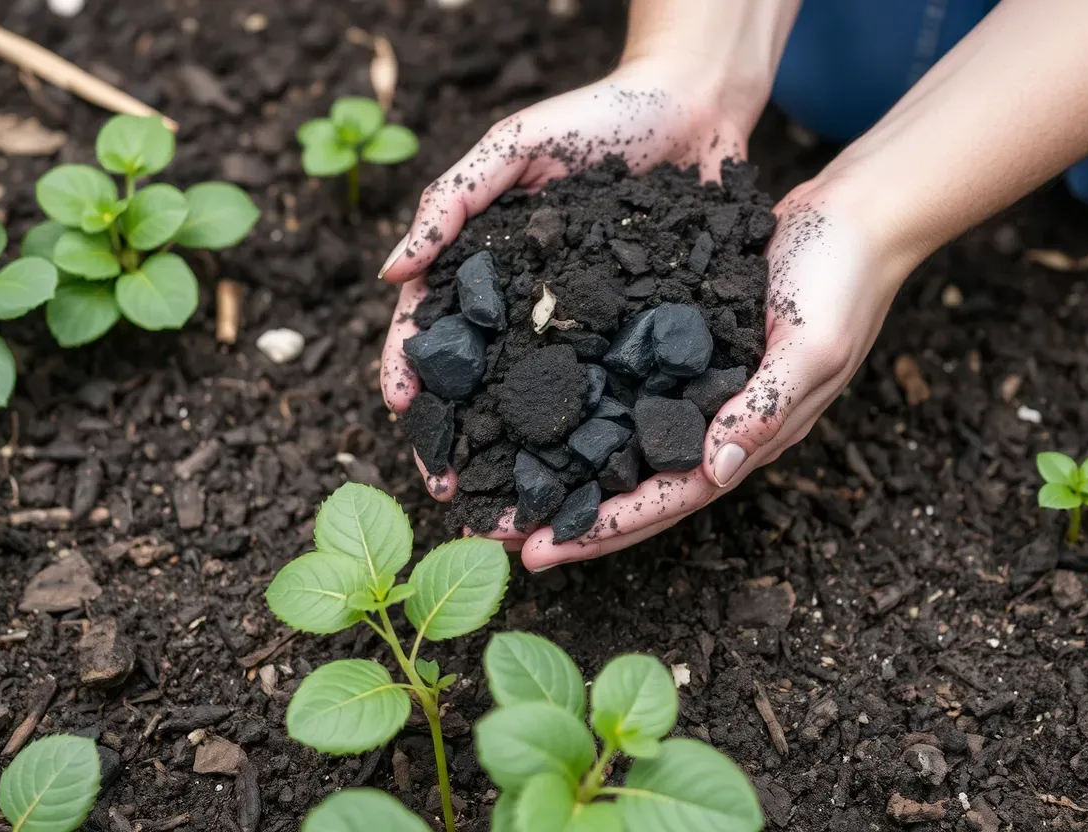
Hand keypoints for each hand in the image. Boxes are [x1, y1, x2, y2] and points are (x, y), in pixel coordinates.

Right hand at [381, 55, 758, 497]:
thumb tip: (389, 275)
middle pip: (479, 384)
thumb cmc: (599, 118)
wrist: (698, 107)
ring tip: (508, 504)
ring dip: (518, 458)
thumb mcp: (515, 147)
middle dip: (456, 439)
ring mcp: (584, 325)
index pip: (433, 328)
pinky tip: (583, 477)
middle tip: (448, 490)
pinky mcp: (638, 335)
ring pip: (540, 403)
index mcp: (488, 265)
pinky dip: (590, 438)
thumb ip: (452, 200)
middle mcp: (530, 306)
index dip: (409, 371)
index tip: (400, 413)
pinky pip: (609, 392)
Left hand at [519, 177, 914, 569]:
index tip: (540, 549)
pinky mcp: (684, 352)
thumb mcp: (813, 347)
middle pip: (634, 488)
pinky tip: (537, 412)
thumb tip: (717, 470)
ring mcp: (700, 391)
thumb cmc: (844, 281)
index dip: (604, 527)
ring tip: (503, 487)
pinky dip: (583, 412)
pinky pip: (625, 394)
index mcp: (749, 435)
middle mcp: (717, 425)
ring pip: (623, 448)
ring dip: (567, 473)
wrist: (855, 218)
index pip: (667, 499)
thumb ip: (767, 408)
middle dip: (569, 518)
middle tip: (496, 534)